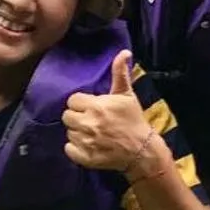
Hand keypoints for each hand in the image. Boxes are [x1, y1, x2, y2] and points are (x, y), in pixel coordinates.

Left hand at [63, 51, 164, 174]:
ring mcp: (85, 142)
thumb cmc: (134, 120)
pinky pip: (68, 149)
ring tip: (91, 133)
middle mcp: (88, 123)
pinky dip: (75, 148)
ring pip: (69, 132)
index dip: (81, 103)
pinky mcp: (85, 157)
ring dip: (78, 132)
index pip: (72, 100)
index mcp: (96, 106)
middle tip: (90, 120)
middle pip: (67, 116)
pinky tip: (87, 145)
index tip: (91, 107)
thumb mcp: (127, 95)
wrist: (142, 150)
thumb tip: (124, 52)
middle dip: (77, 117)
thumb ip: (120, 73)